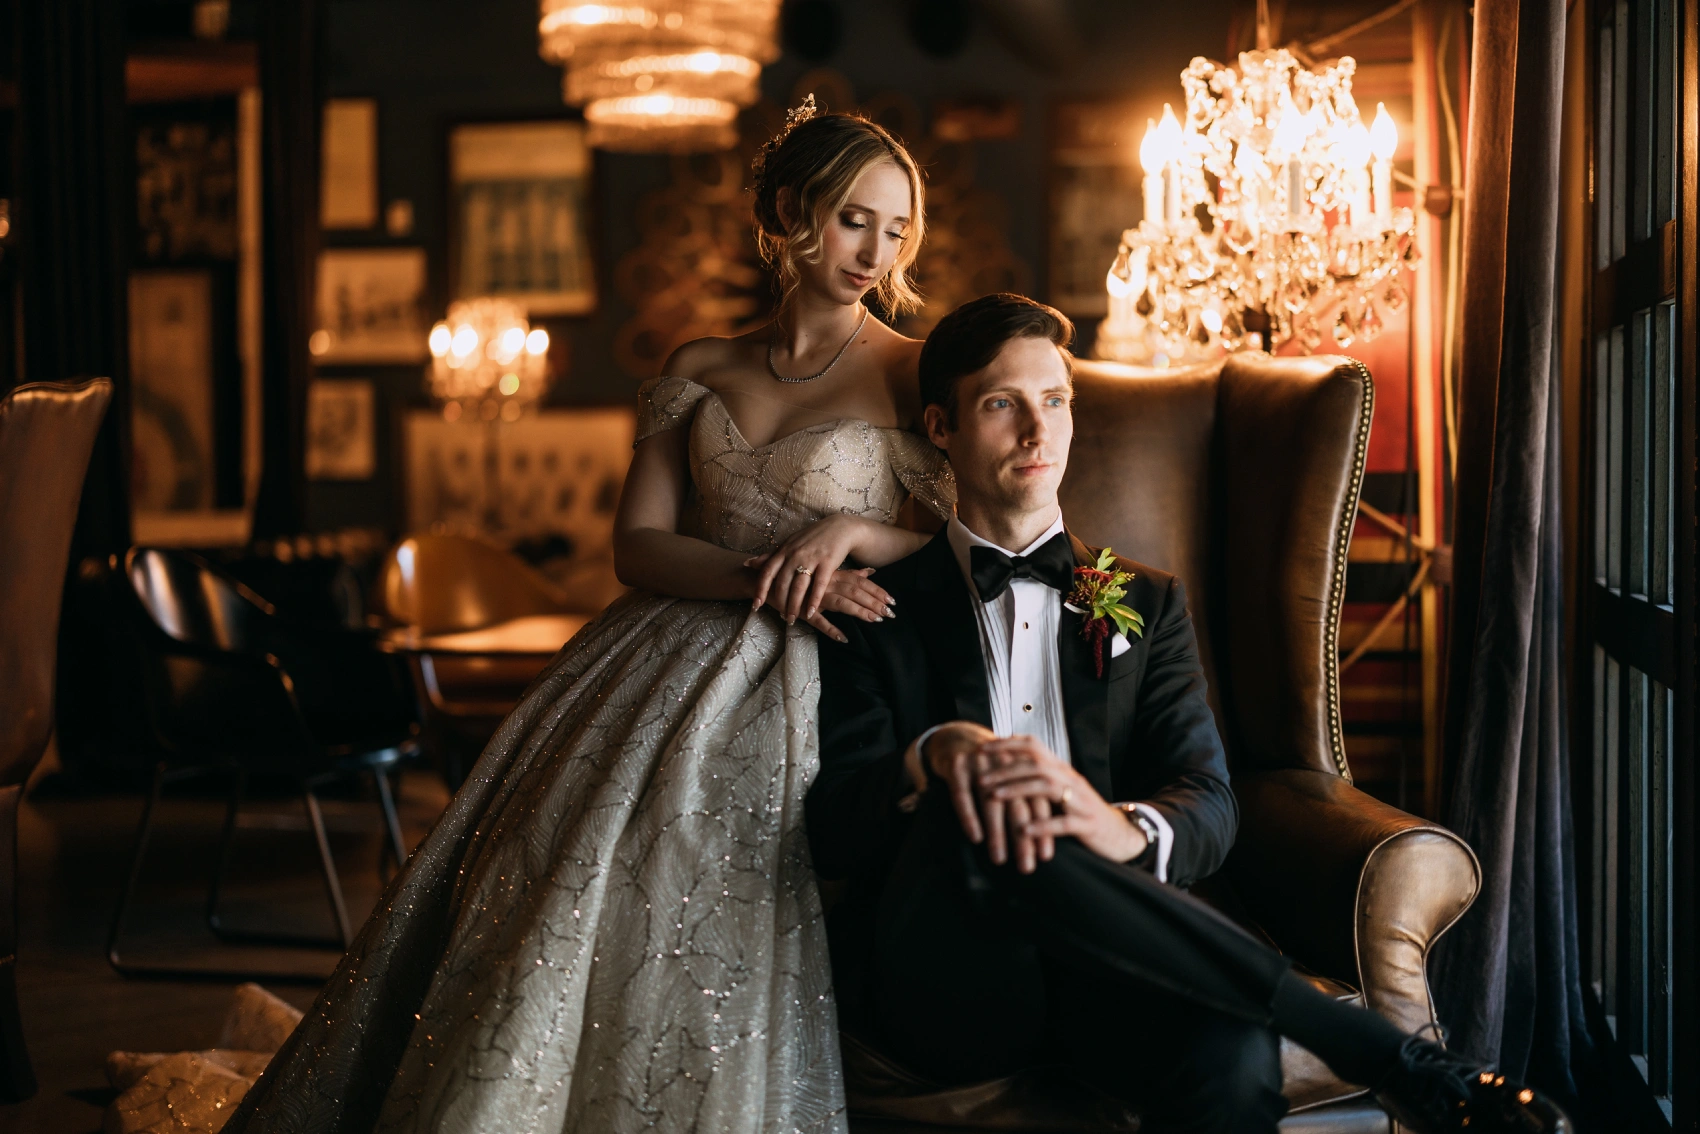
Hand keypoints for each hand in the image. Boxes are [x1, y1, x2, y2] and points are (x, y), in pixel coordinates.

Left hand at [744, 514, 893, 625]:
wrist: (839, 528)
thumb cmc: (811, 538)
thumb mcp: (789, 544)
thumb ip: (770, 556)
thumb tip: (747, 564)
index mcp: (784, 551)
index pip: (767, 572)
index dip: (760, 590)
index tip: (755, 606)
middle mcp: (795, 554)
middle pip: (783, 583)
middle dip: (780, 602)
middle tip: (780, 617)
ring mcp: (811, 558)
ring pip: (799, 587)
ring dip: (794, 606)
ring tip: (792, 619)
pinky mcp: (827, 562)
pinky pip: (819, 585)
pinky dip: (814, 600)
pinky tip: (811, 613)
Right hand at [782, 567, 890, 643]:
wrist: (766, 579)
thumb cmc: (799, 576)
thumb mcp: (826, 573)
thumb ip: (849, 573)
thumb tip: (871, 572)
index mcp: (832, 575)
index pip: (859, 582)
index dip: (876, 591)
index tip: (892, 600)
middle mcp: (826, 584)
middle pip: (855, 592)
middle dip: (874, 602)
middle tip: (891, 614)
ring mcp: (814, 597)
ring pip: (841, 603)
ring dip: (859, 612)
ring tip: (875, 620)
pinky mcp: (802, 611)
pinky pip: (818, 621)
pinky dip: (831, 629)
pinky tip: (843, 638)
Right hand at [914, 722, 1052, 871]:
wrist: (956, 737)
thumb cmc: (990, 767)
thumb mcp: (1011, 776)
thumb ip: (1029, 798)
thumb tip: (1047, 837)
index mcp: (1023, 767)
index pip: (1037, 802)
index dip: (1043, 829)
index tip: (1045, 857)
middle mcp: (1005, 765)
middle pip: (1018, 805)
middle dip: (1024, 839)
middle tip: (1027, 867)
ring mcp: (980, 764)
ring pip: (991, 803)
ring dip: (997, 834)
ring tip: (999, 860)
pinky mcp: (956, 766)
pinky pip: (962, 795)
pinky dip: (969, 817)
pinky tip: (975, 838)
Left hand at [975, 736, 1147, 866]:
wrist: (1120, 835)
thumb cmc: (1082, 813)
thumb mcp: (1061, 791)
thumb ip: (1039, 779)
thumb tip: (1005, 767)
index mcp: (1062, 770)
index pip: (1034, 746)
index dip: (1007, 744)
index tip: (982, 748)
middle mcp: (1071, 779)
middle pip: (1036, 765)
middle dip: (1005, 770)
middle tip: (980, 777)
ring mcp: (1081, 801)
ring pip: (1048, 787)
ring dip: (1017, 790)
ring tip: (994, 797)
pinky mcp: (1089, 824)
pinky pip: (1065, 823)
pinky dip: (1043, 825)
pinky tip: (1024, 830)